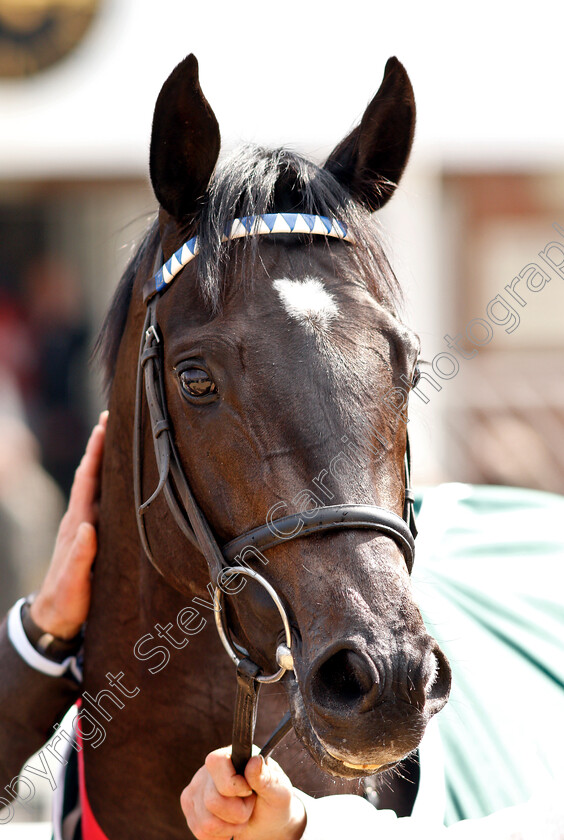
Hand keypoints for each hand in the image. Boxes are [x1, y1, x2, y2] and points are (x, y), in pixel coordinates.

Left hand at [29, 411, 106, 638]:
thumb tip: (87, 528)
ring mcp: (85, 527)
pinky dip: (111, 484)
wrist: (55, 618)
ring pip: (97, 486)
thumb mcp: (73, 582)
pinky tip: (123, 481)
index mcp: (77, 525)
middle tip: (116, 419)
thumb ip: (80, 557)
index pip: (86, 480)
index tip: (105, 425)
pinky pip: (103, 501)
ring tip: (122, 440)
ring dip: (107, 462)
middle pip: (91, 475)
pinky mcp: (92, 536)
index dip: (95, 453)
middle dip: (102, 447)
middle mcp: (80, 520)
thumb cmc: (65, 600)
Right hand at [180, 747, 305, 839]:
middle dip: (237, 812)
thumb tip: (254, 761)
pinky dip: (219, 835)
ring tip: (240, 817)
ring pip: (205, 820)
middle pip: (212, 800)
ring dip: (229, 826)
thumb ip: (267, 778)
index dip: (234, 785)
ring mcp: (196, 787)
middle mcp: (209, 768)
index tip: (250, 791)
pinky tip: (228, 825)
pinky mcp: (190, 806)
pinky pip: (199, 830)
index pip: (216, 763)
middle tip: (249, 806)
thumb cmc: (273, 802)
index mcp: (231, 754)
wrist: (266, 823)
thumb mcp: (279, 791)